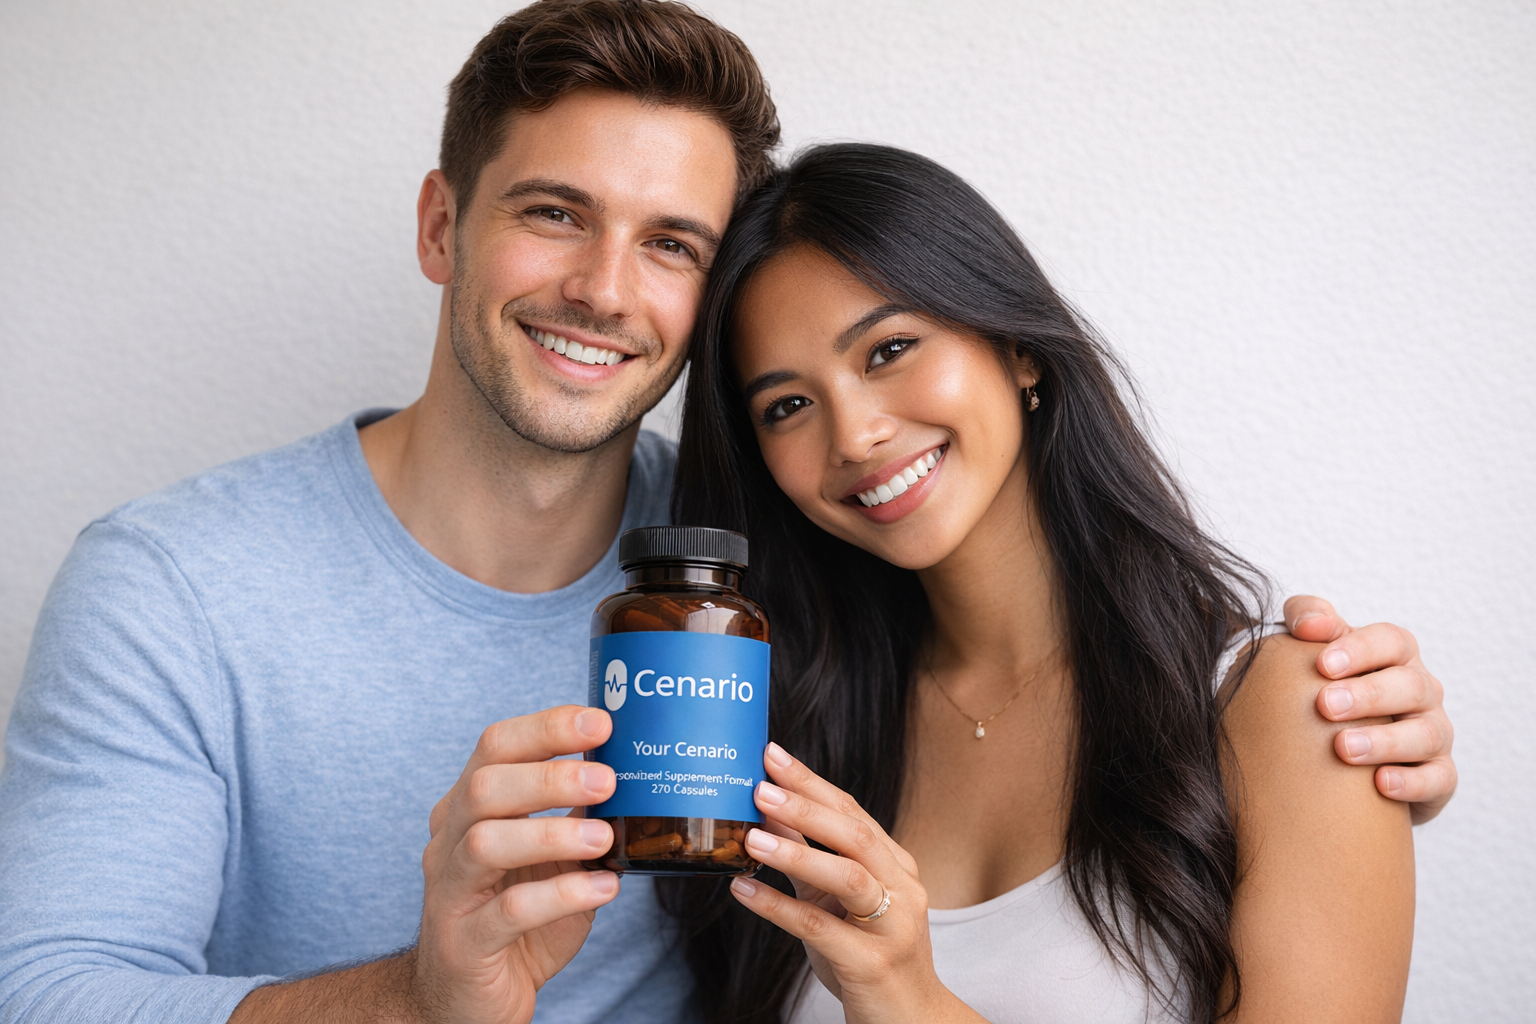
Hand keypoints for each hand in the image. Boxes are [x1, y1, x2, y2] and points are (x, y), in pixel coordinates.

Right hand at [413, 706, 621, 1022]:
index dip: (546, 727)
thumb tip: (631, 770)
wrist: (469, 1001)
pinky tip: (603, 889)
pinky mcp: (464, 944)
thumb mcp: (550, 859)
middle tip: (608, 779)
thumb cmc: (518, 920)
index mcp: (469, 808)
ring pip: (486, 843)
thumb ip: (577, 816)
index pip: (495, 746)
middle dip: (551, 777)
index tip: (600, 722)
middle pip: (486, 787)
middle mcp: (450, 842)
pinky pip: (508, 910)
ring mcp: (450, 892)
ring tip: (605, 838)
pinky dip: (562, 894)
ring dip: (553, 834)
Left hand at [728, 743, 986, 1023]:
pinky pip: (822, 930)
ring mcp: (893, 928)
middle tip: (759, 785)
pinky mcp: (873, 965)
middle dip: (806, 806)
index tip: (772, 755)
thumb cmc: (869, 958)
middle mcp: (903, 890)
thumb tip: (768, 815)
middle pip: (855, 836)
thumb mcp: (837, 903)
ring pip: (848, 878)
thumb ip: (808, 862)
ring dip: (797, 853)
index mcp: (897, 867)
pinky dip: (779, 908)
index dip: (812, 782)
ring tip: (750, 835)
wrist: (911, 1022)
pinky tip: (743, 892)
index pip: (853, 813)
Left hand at [1283, 596, 1456, 823]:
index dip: (1359, 649)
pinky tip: (1380, 784)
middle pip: (1410, 685)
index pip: (1391, 641)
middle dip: (1368, 694)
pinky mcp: (1439, 776)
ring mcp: (1435, 732)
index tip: (1322, 664)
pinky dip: (1412, 782)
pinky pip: (1439, 778)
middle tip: (1325, 705)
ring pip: (1425, 733)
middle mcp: (1422, 690)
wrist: (1346, 755)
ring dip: (1385, 741)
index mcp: (1396, 655)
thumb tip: (1307, 622)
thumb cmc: (1331, 687)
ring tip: (1343, 748)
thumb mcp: (1319, 650)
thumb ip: (1308, 620)